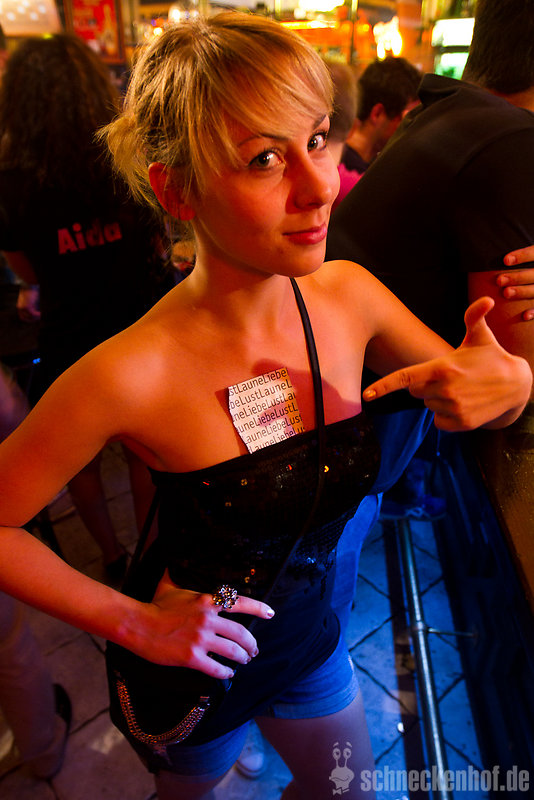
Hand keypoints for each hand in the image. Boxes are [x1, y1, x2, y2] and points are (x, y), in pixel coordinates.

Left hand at [16, 286, 40, 321]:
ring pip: (29, 317)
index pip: (22, 316)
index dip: (28, 319)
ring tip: (41, 316)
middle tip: (38, 319)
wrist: (28, 284)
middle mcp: (19, 307)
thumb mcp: (29, 299)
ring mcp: (22, 308)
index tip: (34, 319)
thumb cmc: (30, 290)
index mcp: (19, 305)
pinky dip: (37, 315)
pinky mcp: (27, 306)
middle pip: (24, 318)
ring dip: (35, 318)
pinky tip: (40, 314)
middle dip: (32, 320)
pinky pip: (32, 314)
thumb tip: (36, 310)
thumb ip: (31, 305)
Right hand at [136, 571, 274, 678]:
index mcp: (206, 600)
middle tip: (254, 650)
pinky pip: (216, 668)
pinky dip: (225, 672)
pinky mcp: (191, 657)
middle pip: (241, 633)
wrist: (138, 624)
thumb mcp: (170, 584)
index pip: (240, 603)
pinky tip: (228, 674)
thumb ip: (179, 573)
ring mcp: (200, 638)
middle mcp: (208, 619)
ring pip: (232, 651)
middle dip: (251, 644)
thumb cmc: (154, 605)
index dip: (258, 609)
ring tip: (244, 661)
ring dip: (242, 658)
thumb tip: (177, 560)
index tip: (270, 614)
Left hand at [363, 297, 531, 430]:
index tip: (366, 395)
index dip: (383, 387)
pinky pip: (438, 422)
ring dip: (438, 400)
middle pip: (415, 392)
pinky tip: (463, 404)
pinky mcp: (461, 423)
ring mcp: (453, 408)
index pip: (405, 378)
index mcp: (441, 367)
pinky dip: (446, 416)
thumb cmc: (491, 358)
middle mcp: (444, 389)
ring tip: (461, 389)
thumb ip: (473, 317)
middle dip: (425, 385)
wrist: (517, 386)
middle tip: (449, 377)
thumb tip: (486, 299)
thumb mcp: (480, 337)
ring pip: (428, 407)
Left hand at [497, 245, 533, 318]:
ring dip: (522, 292)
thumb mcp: (529, 255)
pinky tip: (524, 316)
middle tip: (499, 280)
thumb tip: (490, 241)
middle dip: (517, 277)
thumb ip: (516, 254)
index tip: (505, 260)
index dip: (522, 256)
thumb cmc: (527, 264)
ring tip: (506, 293)